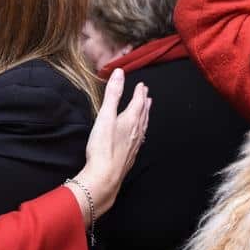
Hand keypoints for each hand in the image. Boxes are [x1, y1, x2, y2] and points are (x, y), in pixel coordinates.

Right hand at [76, 69, 150, 218]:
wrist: (105, 176)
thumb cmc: (103, 147)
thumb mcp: (105, 116)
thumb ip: (112, 94)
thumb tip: (119, 73)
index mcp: (131, 120)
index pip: (138, 102)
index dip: (140, 93)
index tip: (142, 85)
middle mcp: (136, 132)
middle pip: (143, 113)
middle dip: (144, 102)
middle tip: (147, 94)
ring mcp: (134, 145)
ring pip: (143, 126)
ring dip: (145, 116)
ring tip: (147, 110)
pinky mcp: (130, 156)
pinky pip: (140, 139)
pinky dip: (141, 131)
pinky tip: (139, 135)